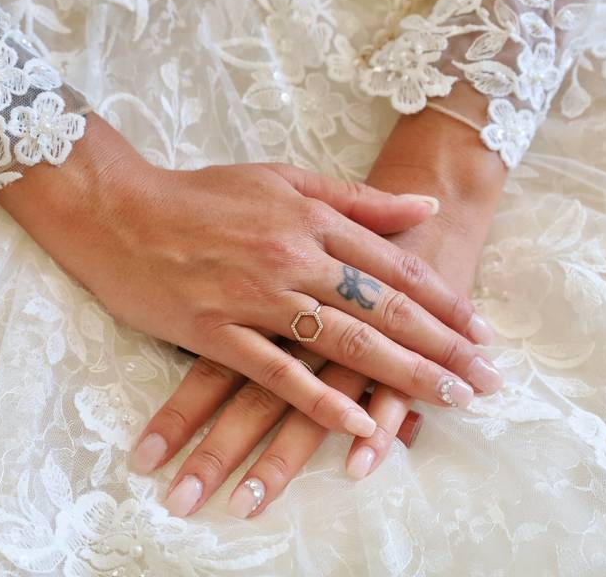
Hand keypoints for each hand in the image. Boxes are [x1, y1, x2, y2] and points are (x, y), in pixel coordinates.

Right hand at [0, 114, 490, 439]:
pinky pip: (276, 374)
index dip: (443, 299)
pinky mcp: (216, 333)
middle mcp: (292, 258)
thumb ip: (354, 198)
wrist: (119, 211)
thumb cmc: (200, 194)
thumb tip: (422, 205)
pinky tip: (358, 426)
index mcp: (309, 219)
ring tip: (450, 398)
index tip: (481, 330)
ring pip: (343, 340)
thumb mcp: (281, 179)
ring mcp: (254, 298)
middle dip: (443, 344)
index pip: (393, 264)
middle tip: (487, 378)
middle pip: (382, 307)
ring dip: (402, 373)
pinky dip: (319, 400)